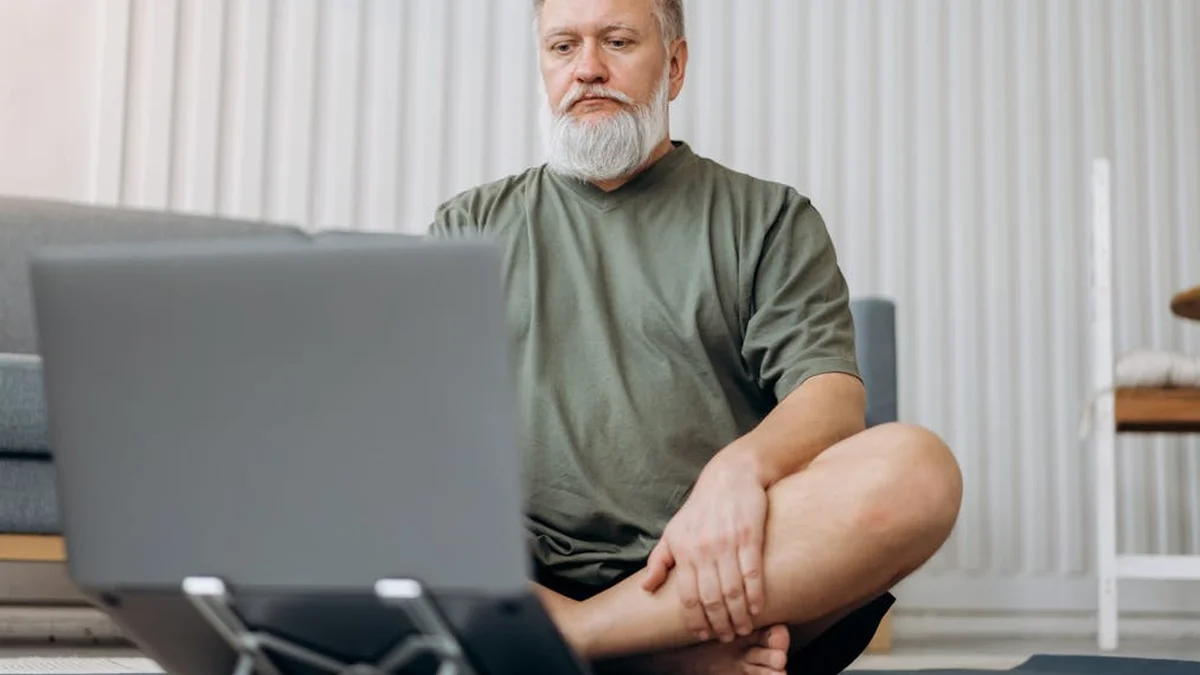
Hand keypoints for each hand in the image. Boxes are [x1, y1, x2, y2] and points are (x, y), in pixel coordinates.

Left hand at [641, 451, 767, 641]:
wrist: (730, 475)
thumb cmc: (701, 507)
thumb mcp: (673, 531)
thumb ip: (659, 561)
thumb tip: (646, 588)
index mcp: (683, 549)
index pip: (687, 595)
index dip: (695, 620)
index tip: (703, 634)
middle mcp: (703, 548)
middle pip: (711, 597)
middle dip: (719, 623)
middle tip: (727, 636)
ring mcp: (727, 542)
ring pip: (732, 590)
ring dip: (739, 615)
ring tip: (743, 628)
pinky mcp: (749, 536)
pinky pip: (753, 572)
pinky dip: (755, 595)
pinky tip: (758, 609)